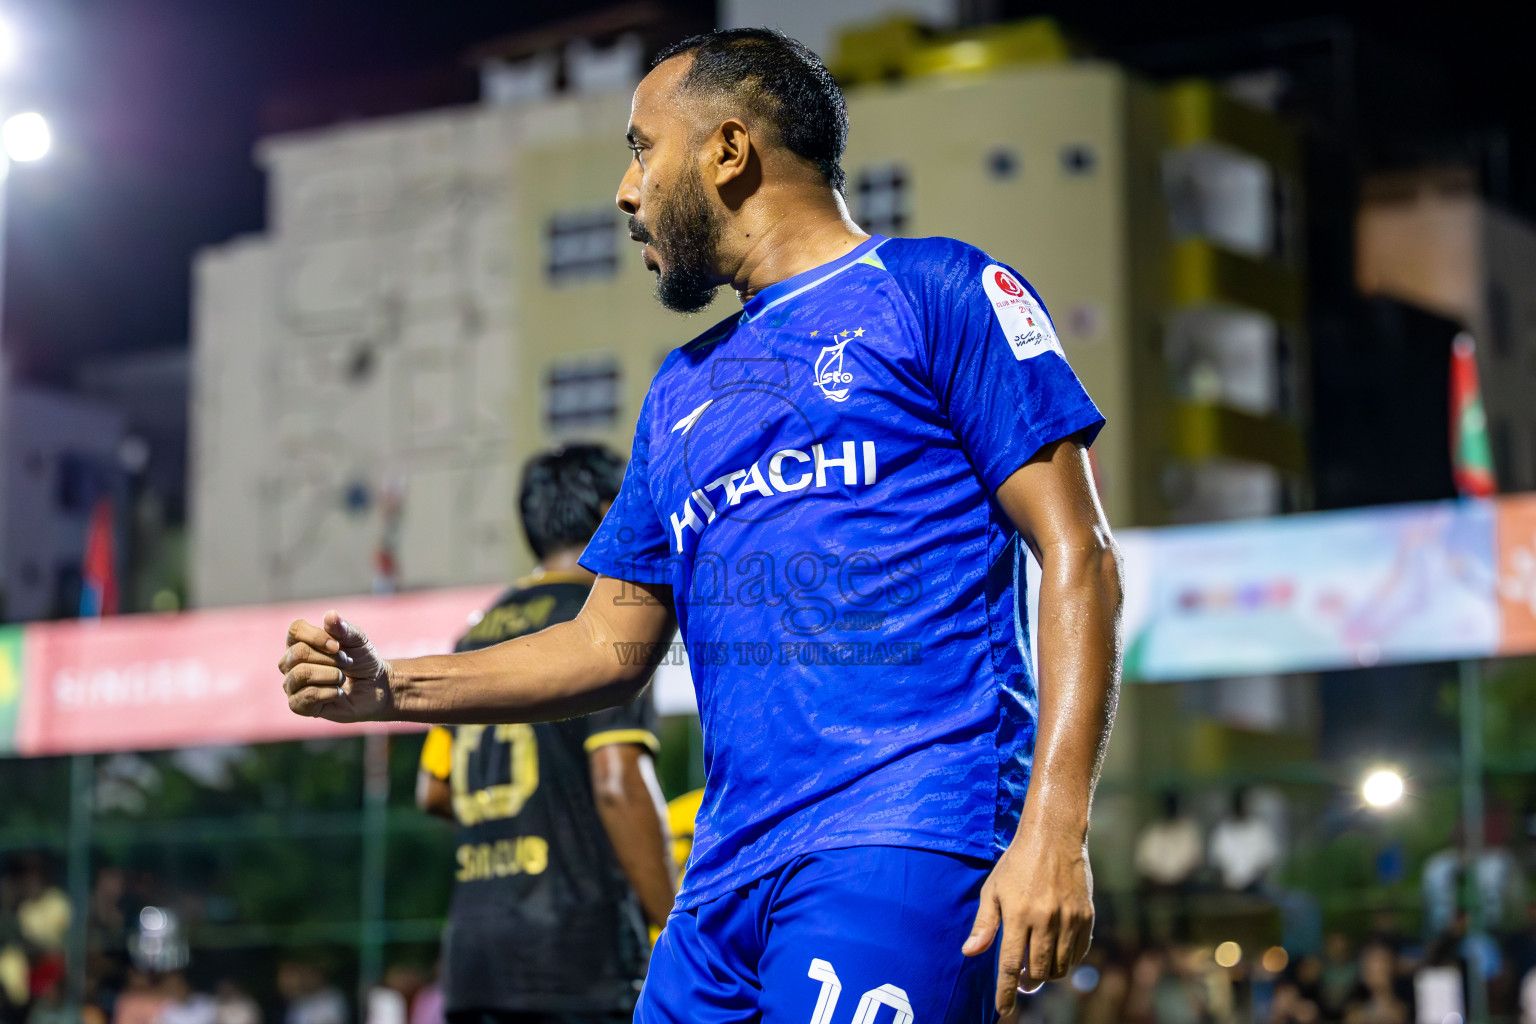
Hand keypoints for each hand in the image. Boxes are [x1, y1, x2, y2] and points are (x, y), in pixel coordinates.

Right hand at [279, 610, 394, 721]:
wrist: (375, 687)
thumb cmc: (362, 660)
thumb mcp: (358, 640)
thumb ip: (343, 629)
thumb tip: (330, 614)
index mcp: (300, 642)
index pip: (295, 630)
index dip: (317, 636)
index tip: (338, 645)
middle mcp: (290, 662)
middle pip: (298, 653)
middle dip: (330, 659)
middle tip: (346, 664)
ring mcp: (292, 684)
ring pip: (301, 674)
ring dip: (331, 675)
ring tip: (342, 678)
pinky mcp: (298, 705)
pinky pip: (307, 695)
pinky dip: (330, 692)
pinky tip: (338, 693)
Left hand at [961, 827, 1094, 1016]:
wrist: (1054, 837)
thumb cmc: (1017, 863)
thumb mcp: (993, 889)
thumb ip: (984, 924)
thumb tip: (970, 953)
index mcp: (1018, 914)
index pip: (1009, 965)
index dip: (1006, 992)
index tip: (1004, 1010)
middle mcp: (1045, 919)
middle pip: (1037, 970)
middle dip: (1027, 982)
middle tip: (1021, 978)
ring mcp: (1069, 919)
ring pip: (1060, 967)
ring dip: (1047, 975)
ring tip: (1037, 967)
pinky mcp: (1086, 917)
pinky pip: (1079, 954)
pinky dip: (1067, 962)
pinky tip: (1057, 955)